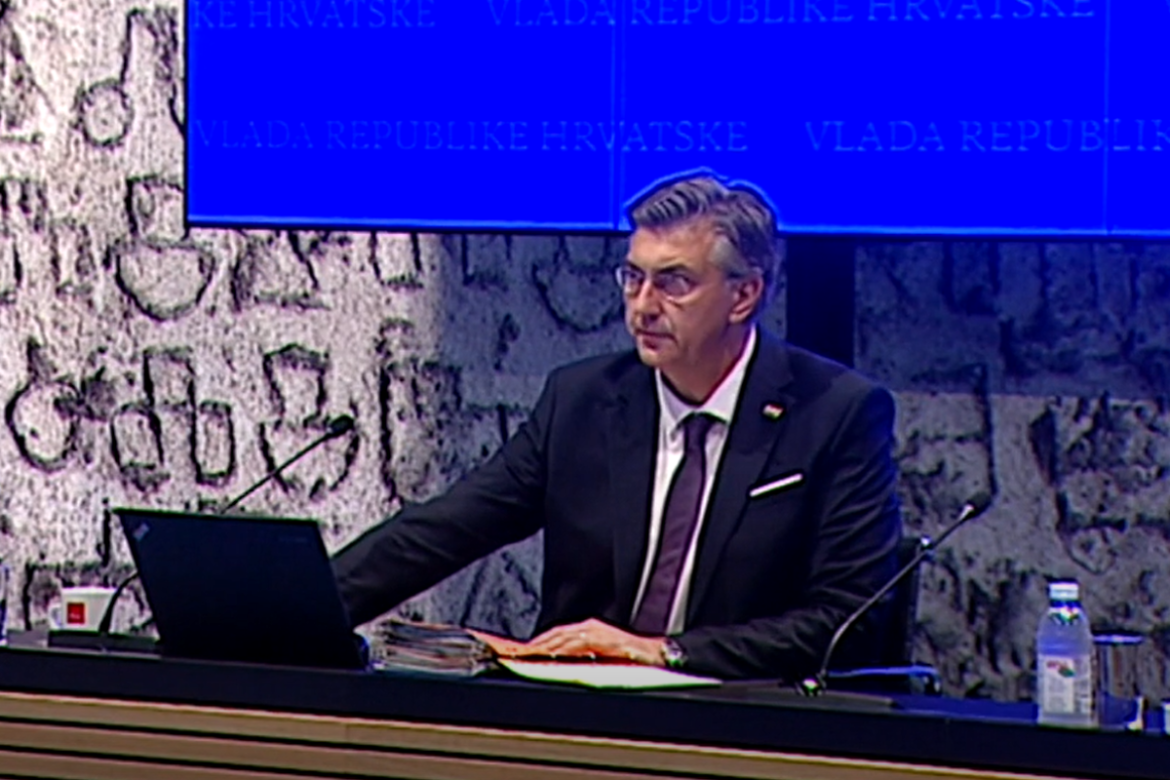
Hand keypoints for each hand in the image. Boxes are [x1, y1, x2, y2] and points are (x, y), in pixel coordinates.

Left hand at [525, 618, 665, 664]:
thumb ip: (580, 656)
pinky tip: (552, 655)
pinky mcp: (605, 638)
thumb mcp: (600, 654)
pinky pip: (579, 644)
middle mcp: (589, 626)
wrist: (656, 655)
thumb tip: (557, 664)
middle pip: (555, 634)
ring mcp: (597, 631)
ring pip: (564, 637)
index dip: (537, 643)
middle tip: (516, 654)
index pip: (556, 635)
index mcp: (587, 629)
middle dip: (535, 644)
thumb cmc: (630, 657)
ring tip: (528, 655)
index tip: (519, 651)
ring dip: (544, 646)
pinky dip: (563, 649)